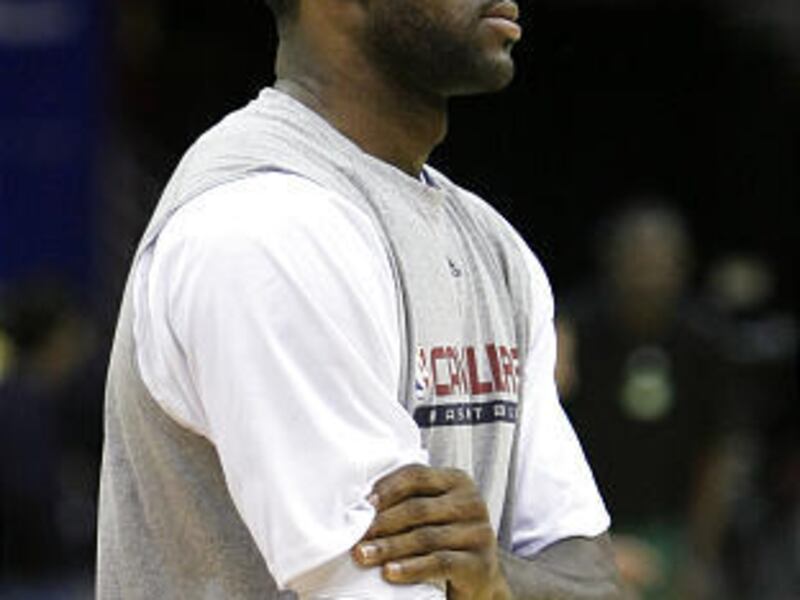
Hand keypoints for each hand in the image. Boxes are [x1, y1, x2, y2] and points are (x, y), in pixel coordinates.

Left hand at [352, 465, 510, 599]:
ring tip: (364, 555)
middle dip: (382, 523)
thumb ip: (409, 501)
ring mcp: (479, 533)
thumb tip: (363, 506)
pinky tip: (390, 572)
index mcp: (457, 481)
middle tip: (355, 536)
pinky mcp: (479, 564)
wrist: (481, 578)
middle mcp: (471, 502)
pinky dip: (412, 568)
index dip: (387, 488)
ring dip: (389, 547)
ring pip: (425, 537)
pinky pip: (440, 563)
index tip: (363, 504)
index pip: (416, 475)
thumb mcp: (434, 513)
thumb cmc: (447, 540)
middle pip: (417, 508)